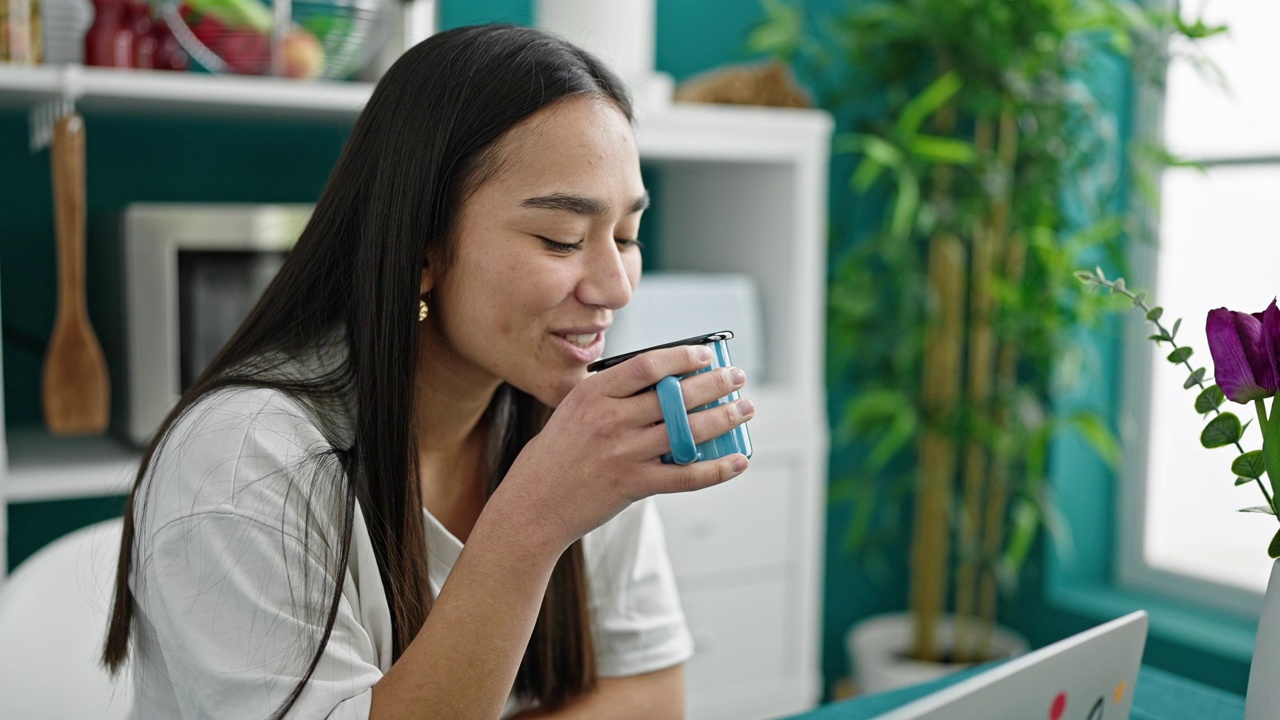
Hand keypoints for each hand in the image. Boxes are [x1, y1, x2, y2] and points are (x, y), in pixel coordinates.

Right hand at [498, 344, 752, 551]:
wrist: (533, 504)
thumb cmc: (554, 456)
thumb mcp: (573, 410)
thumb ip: (611, 394)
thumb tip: (661, 381)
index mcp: (593, 394)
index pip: (648, 365)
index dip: (683, 356)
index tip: (706, 355)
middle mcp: (610, 420)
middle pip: (675, 396)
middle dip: (715, 383)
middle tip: (737, 377)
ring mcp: (623, 453)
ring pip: (687, 431)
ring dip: (724, 418)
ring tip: (744, 409)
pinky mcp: (633, 484)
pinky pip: (686, 475)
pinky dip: (717, 468)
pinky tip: (738, 460)